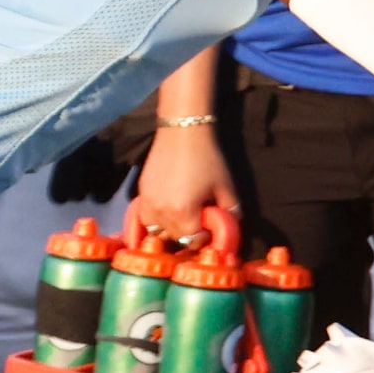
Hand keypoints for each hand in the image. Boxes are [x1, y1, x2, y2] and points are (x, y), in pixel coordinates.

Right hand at [134, 123, 238, 246]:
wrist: (182, 131)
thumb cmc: (206, 158)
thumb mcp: (225, 186)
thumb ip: (231, 211)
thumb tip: (232, 225)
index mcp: (184, 213)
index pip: (192, 241)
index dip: (203, 238)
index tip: (208, 228)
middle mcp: (162, 212)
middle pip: (173, 238)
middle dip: (186, 234)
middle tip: (197, 222)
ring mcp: (148, 202)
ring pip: (156, 230)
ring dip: (168, 229)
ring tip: (180, 217)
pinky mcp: (141, 191)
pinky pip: (146, 216)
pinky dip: (156, 217)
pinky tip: (167, 207)